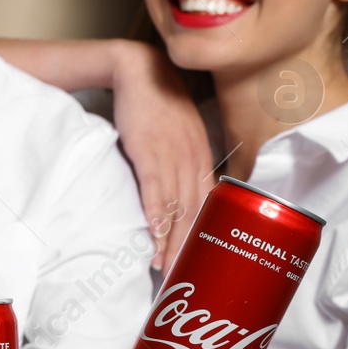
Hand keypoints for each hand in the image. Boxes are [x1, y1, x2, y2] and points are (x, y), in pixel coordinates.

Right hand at [109, 41, 213, 274]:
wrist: (139, 70)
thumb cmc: (157, 102)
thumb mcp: (179, 133)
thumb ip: (183, 161)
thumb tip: (179, 190)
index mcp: (203, 158)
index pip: (208, 208)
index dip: (203, 239)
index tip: (198, 264)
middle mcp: (194, 161)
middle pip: (196, 215)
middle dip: (189, 250)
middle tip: (183, 278)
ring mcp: (174, 158)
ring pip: (176, 209)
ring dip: (170, 242)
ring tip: (164, 268)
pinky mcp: (150, 153)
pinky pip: (154, 193)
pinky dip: (155, 218)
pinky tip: (154, 238)